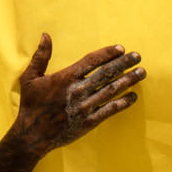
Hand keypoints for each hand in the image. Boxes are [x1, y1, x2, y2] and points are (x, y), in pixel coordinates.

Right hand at [10, 33, 143, 158]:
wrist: (31, 135)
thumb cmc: (31, 105)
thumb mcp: (29, 77)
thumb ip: (40, 56)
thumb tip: (45, 35)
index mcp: (65, 78)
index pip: (91, 61)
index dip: (108, 53)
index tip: (121, 48)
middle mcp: (77, 91)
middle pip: (106, 73)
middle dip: (124, 64)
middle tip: (138, 56)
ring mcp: (85, 107)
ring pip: (111, 91)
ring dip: (128, 81)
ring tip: (142, 73)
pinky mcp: (89, 122)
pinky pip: (110, 110)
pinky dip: (123, 103)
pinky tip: (133, 96)